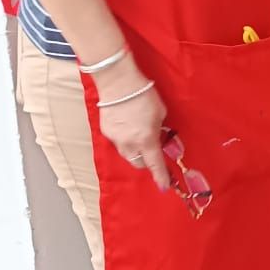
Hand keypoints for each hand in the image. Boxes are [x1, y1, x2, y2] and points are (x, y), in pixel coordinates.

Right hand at [96, 65, 170, 189]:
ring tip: (138, 136)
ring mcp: (115, 139)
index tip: (164, 186)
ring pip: (127, 154)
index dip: (161, 176)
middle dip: (146, 160)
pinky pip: (118, 142)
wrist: (118, 83)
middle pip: (138, 163)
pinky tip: (127, 126)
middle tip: (152, 149)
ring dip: (135, 151)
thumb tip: (157, 136)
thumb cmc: (144, 95)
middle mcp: (130, 143)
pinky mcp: (106, 132)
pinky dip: (124, 139)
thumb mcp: (160, 113)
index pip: (155, 164)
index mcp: (147, 140)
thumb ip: (159, 129)